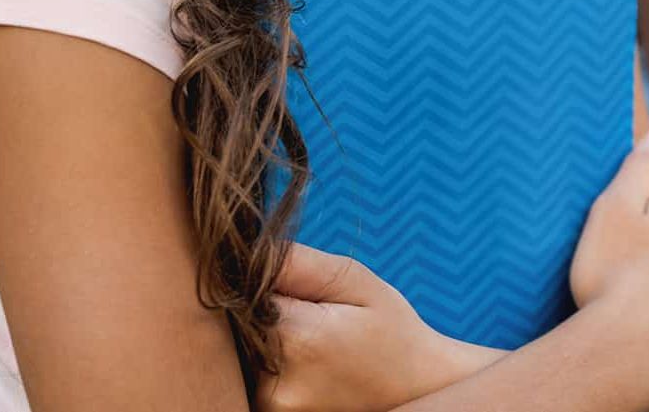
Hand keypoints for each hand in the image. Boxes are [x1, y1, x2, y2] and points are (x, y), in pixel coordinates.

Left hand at [257, 245, 490, 411]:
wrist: (415, 390)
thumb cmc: (390, 329)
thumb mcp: (356, 282)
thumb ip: (298, 264)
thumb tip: (243, 252)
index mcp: (296, 341)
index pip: (240, 293)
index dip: (257, 280)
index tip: (288, 284)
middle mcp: (272, 384)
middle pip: (233, 327)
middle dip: (256, 310)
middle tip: (304, 313)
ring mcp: (268, 408)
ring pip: (237, 352)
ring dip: (257, 337)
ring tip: (308, 339)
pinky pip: (247, 376)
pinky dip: (263, 361)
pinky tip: (300, 360)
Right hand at [570, 126, 648, 393]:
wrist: (634, 349)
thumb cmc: (617, 270)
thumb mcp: (618, 204)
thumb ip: (644, 164)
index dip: (624, 203)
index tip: (607, 226)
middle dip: (638, 232)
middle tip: (607, 256)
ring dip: (643, 264)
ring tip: (615, 285)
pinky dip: (648, 293)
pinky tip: (628, 306)